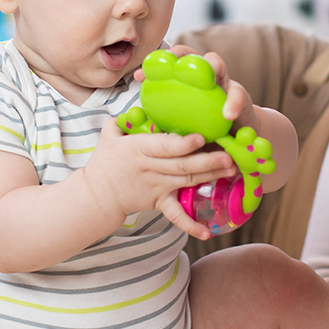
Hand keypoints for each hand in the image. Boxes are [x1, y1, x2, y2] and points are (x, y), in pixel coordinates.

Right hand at [82, 120, 234, 238]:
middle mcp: (150, 169)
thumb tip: (139, 97)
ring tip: (232, 170)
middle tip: (230, 156)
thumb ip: (124, 118)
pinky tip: (207, 231)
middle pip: (182, 165)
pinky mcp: (159, 202)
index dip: (182, 144)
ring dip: (210, 176)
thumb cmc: (106, 161)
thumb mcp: (110, 135)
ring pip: (187, 181)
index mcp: (138, 149)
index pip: (163, 147)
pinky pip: (176, 215)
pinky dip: (191, 225)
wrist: (97, 195)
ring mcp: (157, 187)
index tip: (201, 137)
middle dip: (208, 161)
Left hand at [144, 44, 259, 130]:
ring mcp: (223, 84)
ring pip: (217, 64)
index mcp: (186, 82)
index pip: (168, 65)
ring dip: (210, 67)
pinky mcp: (240, 97)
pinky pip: (237, 95)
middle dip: (179, 54)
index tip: (138, 77)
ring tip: (204, 81)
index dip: (152, 66)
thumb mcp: (181, 124)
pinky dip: (232, 103)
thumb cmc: (204, 131)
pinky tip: (227, 114)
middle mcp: (204, 77)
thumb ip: (164, 118)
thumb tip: (137, 118)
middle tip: (171, 66)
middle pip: (191, 54)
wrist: (235, 138)